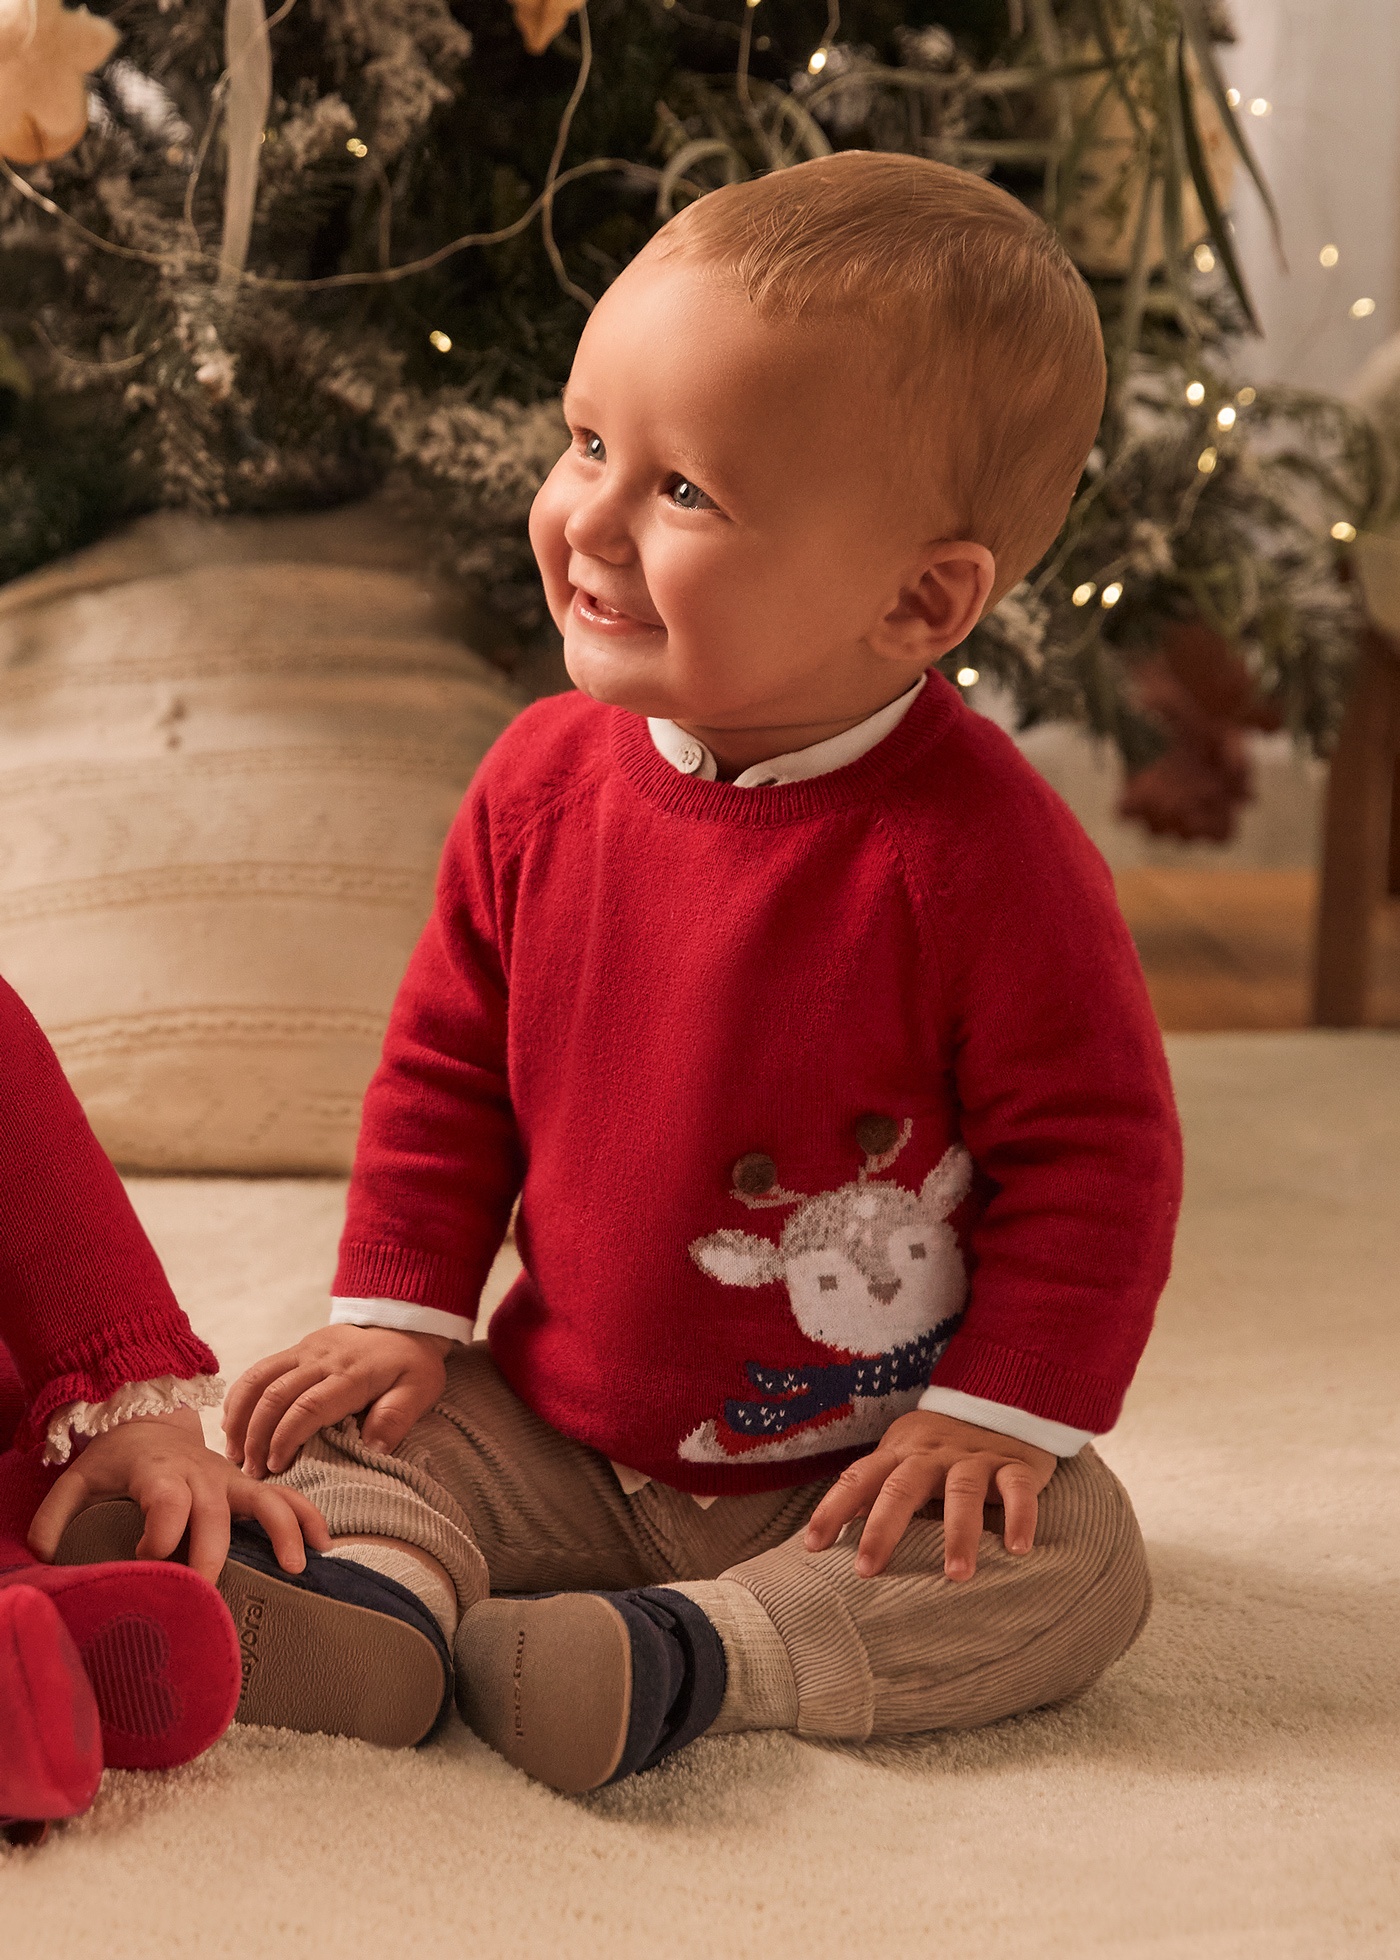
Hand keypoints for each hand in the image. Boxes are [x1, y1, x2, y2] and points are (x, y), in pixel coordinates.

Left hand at [27, 1406, 330, 1582]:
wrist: (150, 1422)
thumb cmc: (116, 1461)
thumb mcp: (77, 1479)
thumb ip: (56, 1515)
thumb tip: (44, 1555)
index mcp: (159, 1473)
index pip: (165, 1500)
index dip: (161, 1531)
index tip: (150, 1560)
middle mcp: (201, 1476)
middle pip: (214, 1514)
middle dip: (213, 1553)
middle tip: (208, 1592)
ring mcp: (231, 1481)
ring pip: (265, 1500)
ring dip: (282, 1532)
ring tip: (296, 1568)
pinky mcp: (248, 1487)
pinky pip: (286, 1498)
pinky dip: (307, 1519)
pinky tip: (323, 1548)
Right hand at [223, 1324, 452, 1478]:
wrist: (405, 1324)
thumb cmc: (411, 1367)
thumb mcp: (419, 1391)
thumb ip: (396, 1418)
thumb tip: (372, 1450)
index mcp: (352, 1373)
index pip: (309, 1406)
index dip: (286, 1438)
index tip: (276, 1468)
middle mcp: (323, 1358)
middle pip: (276, 1395)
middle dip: (257, 1436)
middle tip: (250, 1472)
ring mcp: (306, 1349)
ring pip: (259, 1378)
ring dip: (241, 1417)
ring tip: (234, 1454)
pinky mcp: (296, 1348)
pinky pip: (259, 1369)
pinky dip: (240, 1396)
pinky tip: (232, 1425)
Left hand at [802, 1409, 1056, 1580]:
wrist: (1002, 1398)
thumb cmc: (942, 1446)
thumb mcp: (904, 1459)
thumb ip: (876, 1491)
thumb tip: (832, 1533)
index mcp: (900, 1454)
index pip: (859, 1478)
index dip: (833, 1508)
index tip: (812, 1547)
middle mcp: (933, 1455)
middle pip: (902, 1487)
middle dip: (883, 1528)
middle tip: (867, 1570)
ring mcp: (975, 1458)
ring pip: (963, 1491)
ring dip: (959, 1533)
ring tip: (956, 1575)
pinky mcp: (1016, 1465)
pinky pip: (1018, 1490)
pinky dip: (1020, 1517)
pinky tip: (1018, 1549)